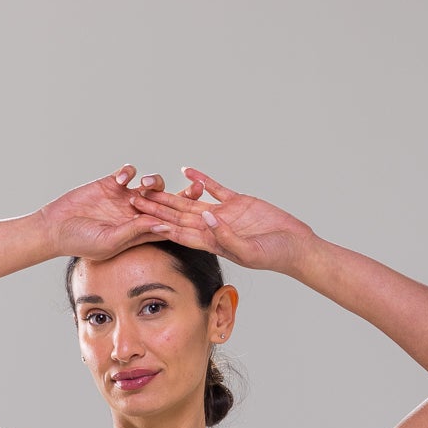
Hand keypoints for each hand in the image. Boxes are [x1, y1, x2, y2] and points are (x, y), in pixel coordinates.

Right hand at [35, 166, 196, 261]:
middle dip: (182, 195)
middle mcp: (135, 215)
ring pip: (150, 186)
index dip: (184, 220)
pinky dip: (128, 172)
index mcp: (138, 233)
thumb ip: (135, 232)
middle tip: (197, 187)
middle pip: (166, 203)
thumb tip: (163, 225)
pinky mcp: (111, 183)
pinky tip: (122, 178)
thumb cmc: (81, 242)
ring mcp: (124, 198)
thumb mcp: (110, 241)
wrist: (56, 227)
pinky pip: (129, 172)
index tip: (200, 214)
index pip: (167, 225)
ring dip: (152, 183)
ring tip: (144, 185)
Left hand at [127, 167, 315, 272]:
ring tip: (151, 185)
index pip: (180, 233)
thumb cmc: (273, 255)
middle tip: (133, 199)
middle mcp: (213, 229)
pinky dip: (200, 180)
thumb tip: (206, 217)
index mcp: (212, 243)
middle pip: (178, 216)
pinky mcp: (237, 202)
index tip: (140, 220)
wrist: (294, 246)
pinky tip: (184, 172)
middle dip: (156, 208)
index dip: (160, 226)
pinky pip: (214, 188)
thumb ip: (226, 235)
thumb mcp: (248, 250)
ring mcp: (224, 214)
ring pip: (191, 202)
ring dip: (171, 194)